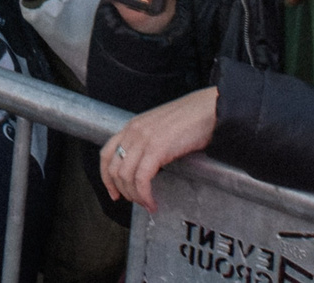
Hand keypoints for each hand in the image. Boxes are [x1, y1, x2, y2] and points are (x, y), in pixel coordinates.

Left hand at [99, 87, 218, 211]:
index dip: (106, 177)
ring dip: (135, 196)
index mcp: (132, 126)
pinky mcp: (156, 148)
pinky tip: (153, 203)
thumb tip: (145, 167)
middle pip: (114, 169)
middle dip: (122, 191)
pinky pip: (142, 179)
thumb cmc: (189, 119)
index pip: (106, 154)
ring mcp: (143, 139)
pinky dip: (145, 195)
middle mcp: (133, 132)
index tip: (113, 192)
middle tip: (136, 202)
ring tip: (147, 204)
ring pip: (126, 176)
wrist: (207, 109)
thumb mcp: (159, 127)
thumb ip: (147, 142)